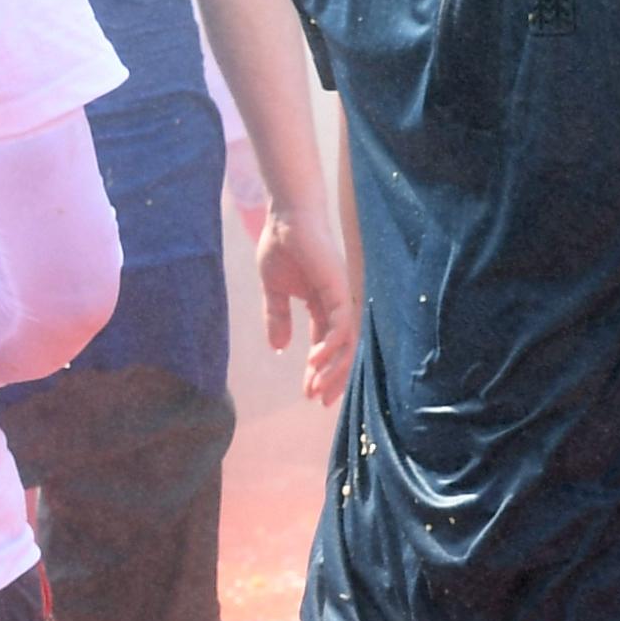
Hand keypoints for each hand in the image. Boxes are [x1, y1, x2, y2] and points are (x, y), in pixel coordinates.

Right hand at [257, 205, 356, 405]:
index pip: (325, 347)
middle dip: (332, 379)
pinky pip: (340, 326)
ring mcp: (341, 299)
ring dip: (332, 369)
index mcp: (323, 308)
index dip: (318, 371)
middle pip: (342, 352)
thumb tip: (279, 348)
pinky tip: (315, 361)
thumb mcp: (274, 290)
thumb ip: (278, 318)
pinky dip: (331, 346)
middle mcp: (337, 307)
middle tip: (320, 401)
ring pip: (346, 344)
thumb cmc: (281, 247)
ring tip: (317, 388)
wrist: (284, 219)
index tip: (308, 393)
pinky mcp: (339, 290)